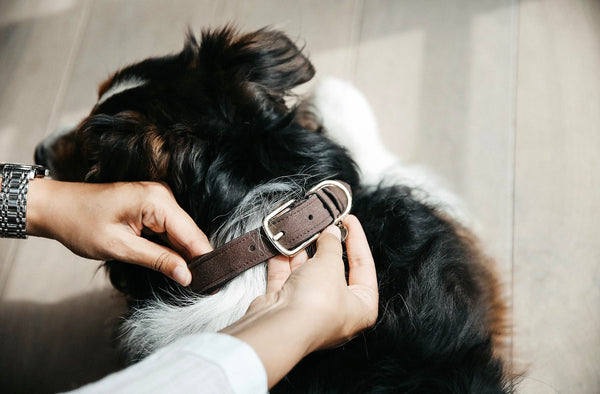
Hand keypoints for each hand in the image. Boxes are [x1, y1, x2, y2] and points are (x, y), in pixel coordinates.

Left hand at [26, 179, 211, 284]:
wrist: (55, 207)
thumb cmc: (80, 224)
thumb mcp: (120, 247)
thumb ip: (158, 260)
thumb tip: (188, 275)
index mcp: (156, 200)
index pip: (192, 234)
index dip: (205, 260)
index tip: (215, 284)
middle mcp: (162, 194)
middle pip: (190, 233)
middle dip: (198, 259)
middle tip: (207, 287)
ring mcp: (158, 198)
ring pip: (182, 232)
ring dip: (186, 254)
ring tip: (196, 280)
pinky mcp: (153, 205)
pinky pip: (171, 228)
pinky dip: (174, 246)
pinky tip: (177, 264)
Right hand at [221, 215, 377, 387]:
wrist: (280, 326)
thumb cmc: (316, 305)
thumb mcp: (331, 264)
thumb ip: (332, 245)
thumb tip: (331, 233)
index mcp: (362, 308)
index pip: (365, 267)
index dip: (357, 240)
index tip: (349, 221)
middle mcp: (337, 313)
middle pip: (335, 271)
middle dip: (327, 247)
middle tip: (325, 226)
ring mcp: (310, 311)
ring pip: (308, 275)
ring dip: (304, 253)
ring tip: (303, 233)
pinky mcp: (286, 308)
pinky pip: (287, 280)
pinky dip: (284, 263)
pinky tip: (283, 246)